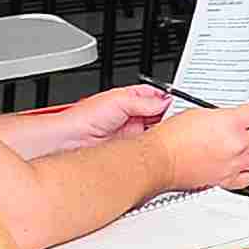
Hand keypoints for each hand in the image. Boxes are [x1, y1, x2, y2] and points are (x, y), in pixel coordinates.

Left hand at [16, 81, 170, 157]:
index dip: (168, 100)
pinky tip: (161, 145)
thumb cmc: (83, 119)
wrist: (68, 141)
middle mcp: (130, 117)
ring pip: (155, 131)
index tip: (180, 104)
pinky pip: (148, 146)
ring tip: (173, 132)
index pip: (156, 98)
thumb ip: (144, 101)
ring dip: (163, 131)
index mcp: (128, 100)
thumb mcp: (118, 101)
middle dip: (169, 116)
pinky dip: (156, 145)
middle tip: (180, 120)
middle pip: (159, 115)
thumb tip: (165, 101)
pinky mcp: (129, 150)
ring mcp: (130, 134)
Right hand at [147, 97, 248, 191]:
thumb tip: (228, 117)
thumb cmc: (170, 138)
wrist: (158, 160)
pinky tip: (239, 167)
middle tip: (243, 131)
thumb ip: (220, 116)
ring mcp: (233, 164)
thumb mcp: (197, 113)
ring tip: (242, 149)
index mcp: (231, 123)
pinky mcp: (225, 180)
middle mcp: (237, 144)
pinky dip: (247, 173)